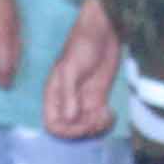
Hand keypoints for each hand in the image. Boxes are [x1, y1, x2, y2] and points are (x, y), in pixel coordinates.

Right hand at [43, 0, 117, 138]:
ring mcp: (83, 101)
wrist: (103, 32)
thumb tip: (70, 118)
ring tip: (106, 115)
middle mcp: (67, 102)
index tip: (82, 123)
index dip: (66, 131)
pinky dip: (105, 121)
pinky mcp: (98, 99)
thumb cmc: (81, 44)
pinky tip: (111, 113)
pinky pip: (99, 119)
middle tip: (99, 117)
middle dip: (85, 129)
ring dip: (97, 127)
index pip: (52, 124)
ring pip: (86, 127)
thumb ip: (69, 94)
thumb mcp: (71, 68)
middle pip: (71, 130)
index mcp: (54, 95)